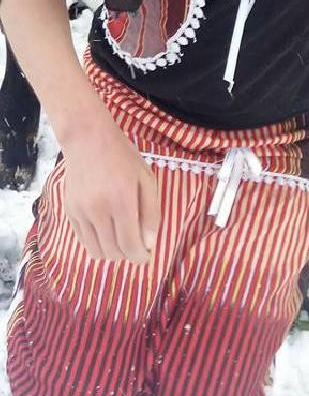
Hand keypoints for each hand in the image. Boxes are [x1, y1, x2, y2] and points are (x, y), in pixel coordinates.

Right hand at [61, 97, 159, 264]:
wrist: (88, 139)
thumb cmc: (123, 157)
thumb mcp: (146, 179)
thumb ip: (151, 212)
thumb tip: (150, 243)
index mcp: (122, 201)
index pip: (130, 245)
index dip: (140, 256)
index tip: (147, 256)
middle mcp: (98, 210)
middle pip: (114, 252)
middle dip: (128, 255)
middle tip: (137, 246)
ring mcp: (81, 212)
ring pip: (96, 251)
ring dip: (112, 253)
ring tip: (122, 241)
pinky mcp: (70, 212)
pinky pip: (84, 241)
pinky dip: (97, 244)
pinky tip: (107, 232)